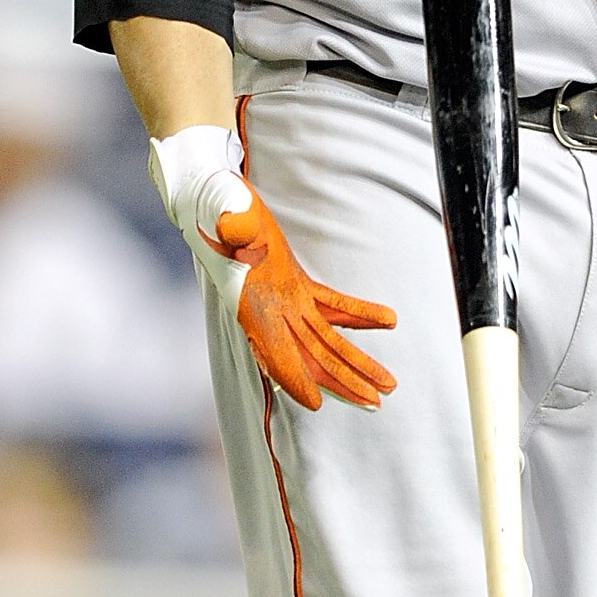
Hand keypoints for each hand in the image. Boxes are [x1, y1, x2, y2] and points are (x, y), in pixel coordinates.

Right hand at [149, 127, 397, 410]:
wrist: (209, 193)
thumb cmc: (212, 200)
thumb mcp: (219, 208)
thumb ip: (230, 223)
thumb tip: (233, 226)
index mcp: (250, 298)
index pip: (272, 347)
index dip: (293, 377)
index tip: (317, 403)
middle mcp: (267, 307)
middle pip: (310, 354)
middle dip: (343, 380)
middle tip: (377, 401)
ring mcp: (283, 298)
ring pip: (324, 339)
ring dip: (354, 362)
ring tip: (387, 386)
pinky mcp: (295, 282)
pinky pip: (330, 305)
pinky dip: (357, 316)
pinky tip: (387, 321)